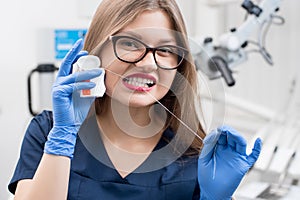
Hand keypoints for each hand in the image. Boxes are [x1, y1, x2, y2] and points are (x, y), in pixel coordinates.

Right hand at [44, 39, 102, 157]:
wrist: (69, 125)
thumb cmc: (76, 111)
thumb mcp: (87, 95)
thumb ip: (91, 86)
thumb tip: (101, 78)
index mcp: (66, 81)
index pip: (70, 64)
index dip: (75, 55)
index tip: (84, 49)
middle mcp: (60, 82)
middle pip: (67, 63)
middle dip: (74, 52)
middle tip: (80, 43)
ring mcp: (58, 87)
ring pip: (74, 75)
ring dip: (88, 73)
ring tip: (99, 72)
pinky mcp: (58, 93)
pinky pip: (73, 86)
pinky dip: (84, 84)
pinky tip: (92, 84)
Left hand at [198, 125, 261, 199]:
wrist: (211, 192)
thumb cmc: (206, 177)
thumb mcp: (204, 159)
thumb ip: (208, 146)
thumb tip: (213, 133)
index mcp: (217, 148)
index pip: (220, 135)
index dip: (218, 131)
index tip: (214, 132)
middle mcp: (228, 150)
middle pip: (231, 136)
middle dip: (227, 131)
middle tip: (223, 129)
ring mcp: (236, 157)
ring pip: (241, 142)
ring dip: (237, 136)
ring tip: (231, 133)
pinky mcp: (243, 165)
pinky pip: (253, 156)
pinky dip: (257, 148)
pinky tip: (258, 141)